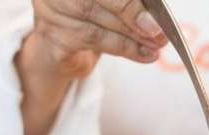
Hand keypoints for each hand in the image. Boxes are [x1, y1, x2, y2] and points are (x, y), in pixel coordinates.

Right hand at [17, 1, 167, 134]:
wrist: (62, 48)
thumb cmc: (92, 16)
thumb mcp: (112, 3)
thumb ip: (129, 3)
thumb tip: (153, 17)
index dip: (129, 0)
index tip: (157, 12)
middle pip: (96, 2)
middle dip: (133, 17)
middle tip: (159, 32)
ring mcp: (49, 13)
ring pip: (96, 26)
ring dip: (132, 39)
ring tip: (156, 46)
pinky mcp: (53, 40)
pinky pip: (93, 45)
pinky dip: (124, 50)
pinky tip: (145, 55)